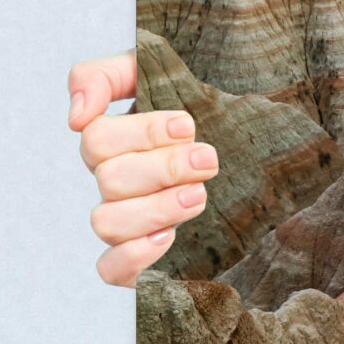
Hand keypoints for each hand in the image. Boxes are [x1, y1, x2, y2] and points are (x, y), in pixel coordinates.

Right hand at [68, 51, 217, 286]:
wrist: (267, 155)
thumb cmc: (210, 108)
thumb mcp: (166, 73)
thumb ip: (109, 75)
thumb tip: (76, 116)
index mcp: (119, 140)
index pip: (96, 136)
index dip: (141, 132)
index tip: (187, 125)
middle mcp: (117, 181)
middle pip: (109, 178)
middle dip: (163, 167)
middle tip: (207, 160)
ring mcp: (127, 221)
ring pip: (106, 222)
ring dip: (155, 208)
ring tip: (199, 196)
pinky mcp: (140, 259)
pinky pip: (109, 269)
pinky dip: (133, 256)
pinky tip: (168, 238)